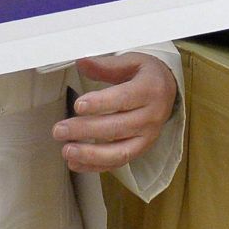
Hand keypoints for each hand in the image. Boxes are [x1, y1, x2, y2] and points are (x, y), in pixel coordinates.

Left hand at [52, 53, 177, 172]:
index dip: (100, 103)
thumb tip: (80, 62)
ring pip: (120, 152)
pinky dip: (96, 167)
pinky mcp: (141, 150)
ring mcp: (148, 137)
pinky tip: (75, 163)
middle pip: (118, 127)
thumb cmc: (146, 74)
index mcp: (149, 89)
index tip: (78, 105)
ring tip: (67, 150)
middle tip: (59, 130)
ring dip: (91, 155)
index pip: (124, 99)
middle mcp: (151, 116)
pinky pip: (119, 163)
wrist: (169, 90)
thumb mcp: (131, 61)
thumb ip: (106, 65)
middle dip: (86, 130)